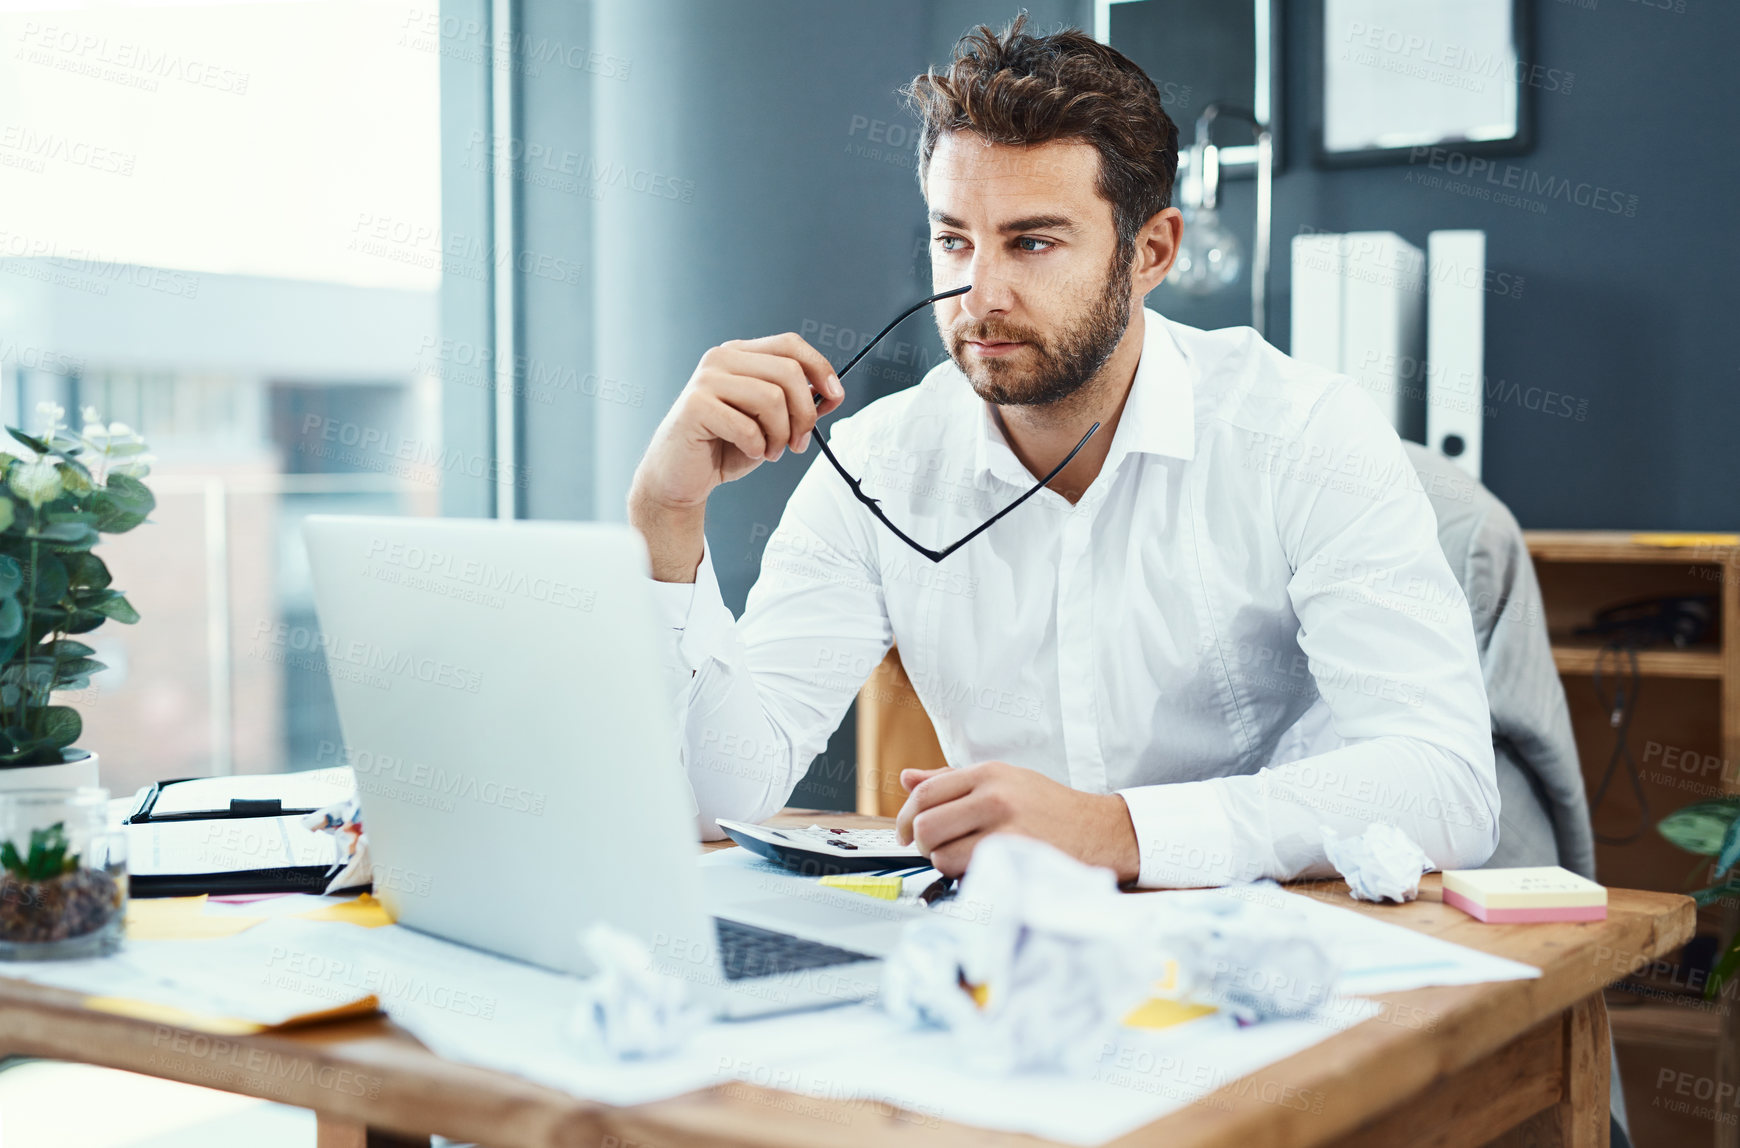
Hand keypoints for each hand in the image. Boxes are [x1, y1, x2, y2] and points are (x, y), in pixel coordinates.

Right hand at [628, 334, 843, 581]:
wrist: (681, 477)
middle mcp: (722, 359)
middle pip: (788, 372)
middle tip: (798, 442)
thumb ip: (797, 404)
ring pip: (772, 398)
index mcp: (741, 354)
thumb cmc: (724, 446)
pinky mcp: (695, 406)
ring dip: (781, 434)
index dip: (820, 367)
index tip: (835, 396)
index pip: (790, 344)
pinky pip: (747, 426)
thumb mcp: (771, 422)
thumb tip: (831, 394)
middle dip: (804, 414)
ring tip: (771, 450)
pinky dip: (756, 446)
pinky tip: (748, 451)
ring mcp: (706, 380)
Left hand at [893, 761, 1138, 881]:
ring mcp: (1006, 828)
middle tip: (935, 849)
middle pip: (926, 825)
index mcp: (988, 773)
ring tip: (965, 859)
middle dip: (922, 844)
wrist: (1102, 831)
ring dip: (945, 863)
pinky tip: (982, 869)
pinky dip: (965, 876)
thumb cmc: (1049, 808)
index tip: (904, 832)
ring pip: (941, 854)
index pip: (925, 794)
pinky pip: (965, 872)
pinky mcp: (1015, 857)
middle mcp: (995, 795)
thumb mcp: (1004, 780)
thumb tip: (906, 778)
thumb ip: (952, 780)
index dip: (905, 817)